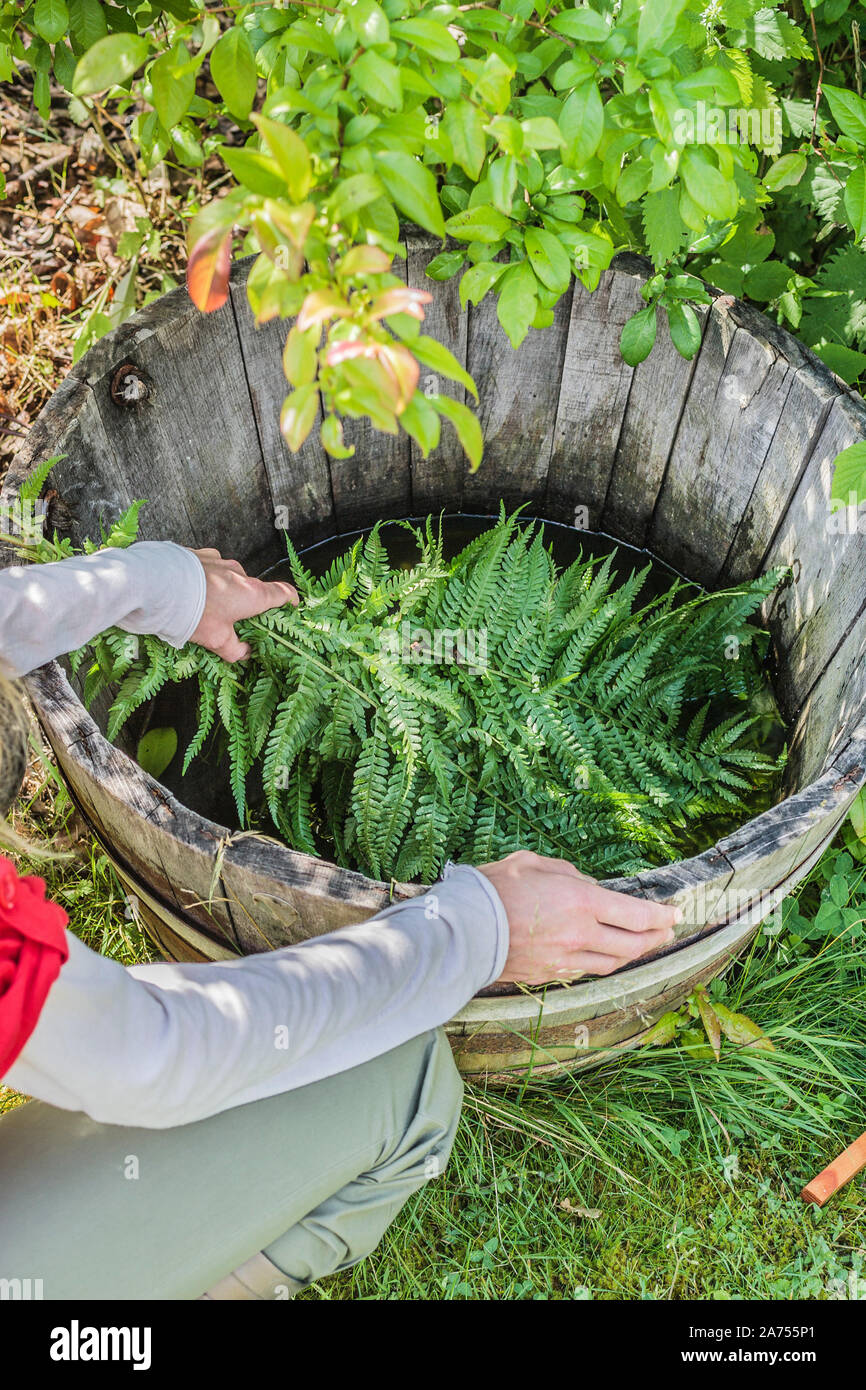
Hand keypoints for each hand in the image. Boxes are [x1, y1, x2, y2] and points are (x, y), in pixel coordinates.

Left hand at [190, 549, 298, 661]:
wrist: (154, 586)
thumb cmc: (192, 614)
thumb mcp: (216, 640)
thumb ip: (235, 649)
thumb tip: (245, 653)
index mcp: (252, 594)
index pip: (283, 593)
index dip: (290, 601)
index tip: (291, 607)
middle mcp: (239, 573)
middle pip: (252, 588)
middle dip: (246, 604)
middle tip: (234, 621)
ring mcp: (218, 560)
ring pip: (229, 578)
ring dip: (223, 591)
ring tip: (205, 607)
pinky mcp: (198, 554)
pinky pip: (208, 568)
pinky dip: (206, 579)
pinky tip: (191, 591)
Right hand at [476, 850, 681, 984]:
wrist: (462, 927)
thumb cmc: (496, 886)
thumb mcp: (536, 863)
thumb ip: (570, 874)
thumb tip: (588, 887)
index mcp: (582, 902)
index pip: (637, 915)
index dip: (662, 916)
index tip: (676, 913)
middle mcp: (581, 935)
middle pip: (633, 945)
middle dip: (655, 938)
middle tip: (666, 931)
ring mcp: (565, 959)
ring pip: (612, 963)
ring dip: (632, 954)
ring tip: (640, 945)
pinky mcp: (549, 975)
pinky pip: (585, 971)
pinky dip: (601, 962)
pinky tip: (604, 955)